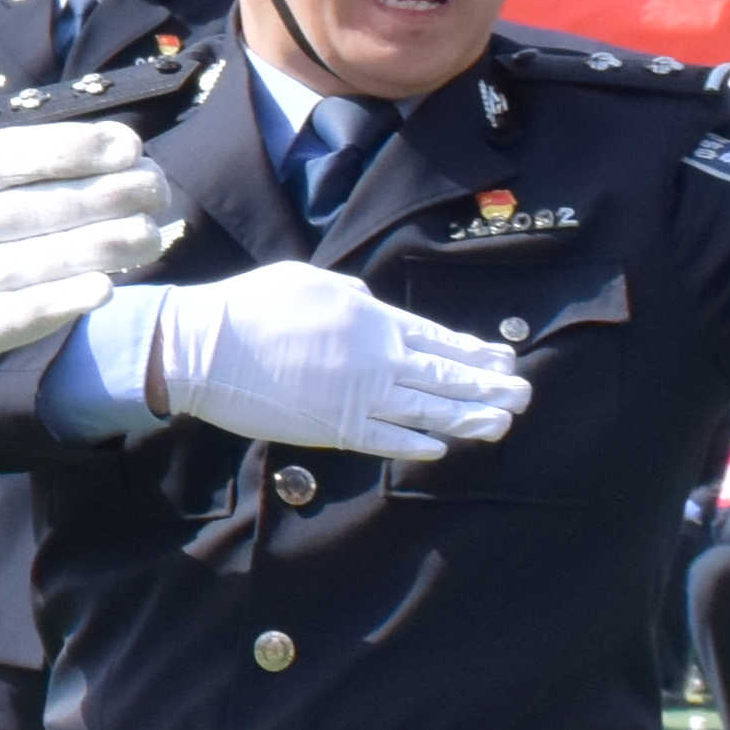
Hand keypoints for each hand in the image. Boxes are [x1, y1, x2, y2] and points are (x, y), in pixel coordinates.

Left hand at [0, 69, 179, 391]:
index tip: (126, 143)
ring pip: (39, 264)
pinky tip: (92, 291)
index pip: (15, 158)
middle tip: (160, 189)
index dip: (69, 152)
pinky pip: (3, 320)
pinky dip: (46, 308)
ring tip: (148, 236)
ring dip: (93, 251)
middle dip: (102, 199)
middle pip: (44, 210)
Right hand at [139, 262, 529, 457]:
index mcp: (372, 319)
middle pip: (446, 378)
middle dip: (489, 388)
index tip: (504, 362)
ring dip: (470, 419)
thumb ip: (352, 297)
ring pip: (430, 412)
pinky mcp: (336, 428)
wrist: (205, 347)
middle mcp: (376, 358)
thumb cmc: (251, 307)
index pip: (438, 339)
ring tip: (503, 425)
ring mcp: (359, 396)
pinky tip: (442, 448)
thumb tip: (374, 307)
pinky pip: (389, 440)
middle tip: (524, 396)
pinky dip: (418, 445)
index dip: (475, 354)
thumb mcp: (309, 281)